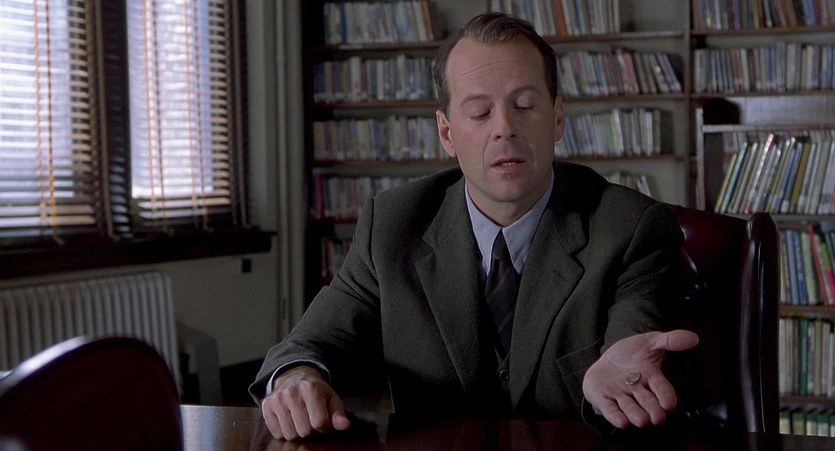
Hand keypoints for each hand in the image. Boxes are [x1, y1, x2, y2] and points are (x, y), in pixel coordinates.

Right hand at [260, 365, 350, 439]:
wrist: (294, 377)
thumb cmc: (316, 391)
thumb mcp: (331, 399)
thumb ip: (338, 414)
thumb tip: (345, 426)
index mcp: (310, 388)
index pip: (319, 423)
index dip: (324, 426)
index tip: (323, 419)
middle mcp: (291, 392)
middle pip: (304, 431)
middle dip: (310, 429)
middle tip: (310, 418)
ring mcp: (277, 399)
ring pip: (290, 435)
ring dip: (297, 431)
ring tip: (300, 419)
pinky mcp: (266, 406)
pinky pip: (277, 434)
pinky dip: (284, 431)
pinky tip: (288, 419)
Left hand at [582, 329, 698, 428]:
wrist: (607, 360)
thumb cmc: (632, 353)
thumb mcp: (649, 342)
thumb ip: (670, 341)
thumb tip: (693, 337)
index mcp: (651, 377)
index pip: (662, 388)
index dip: (666, 396)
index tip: (670, 404)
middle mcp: (637, 390)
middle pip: (647, 401)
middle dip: (652, 409)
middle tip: (658, 418)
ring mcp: (621, 396)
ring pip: (629, 407)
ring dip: (635, 414)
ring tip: (642, 421)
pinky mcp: (604, 399)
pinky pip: (610, 408)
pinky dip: (615, 415)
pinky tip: (621, 422)